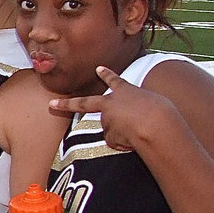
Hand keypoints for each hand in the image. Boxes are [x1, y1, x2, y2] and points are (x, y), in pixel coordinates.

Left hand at [48, 66, 177, 152]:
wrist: (155, 123)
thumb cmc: (161, 112)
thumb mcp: (154, 104)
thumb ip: (140, 110)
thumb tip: (129, 125)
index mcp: (126, 90)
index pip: (114, 81)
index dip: (106, 75)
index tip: (99, 69)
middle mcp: (110, 102)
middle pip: (84, 103)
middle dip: (66, 104)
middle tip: (52, 104)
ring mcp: (105, 118)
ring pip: (111, 129)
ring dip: (124, 133)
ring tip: (138, 131)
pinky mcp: (107, 132)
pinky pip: (116, 141)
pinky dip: (125, 143)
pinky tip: (134, 140)